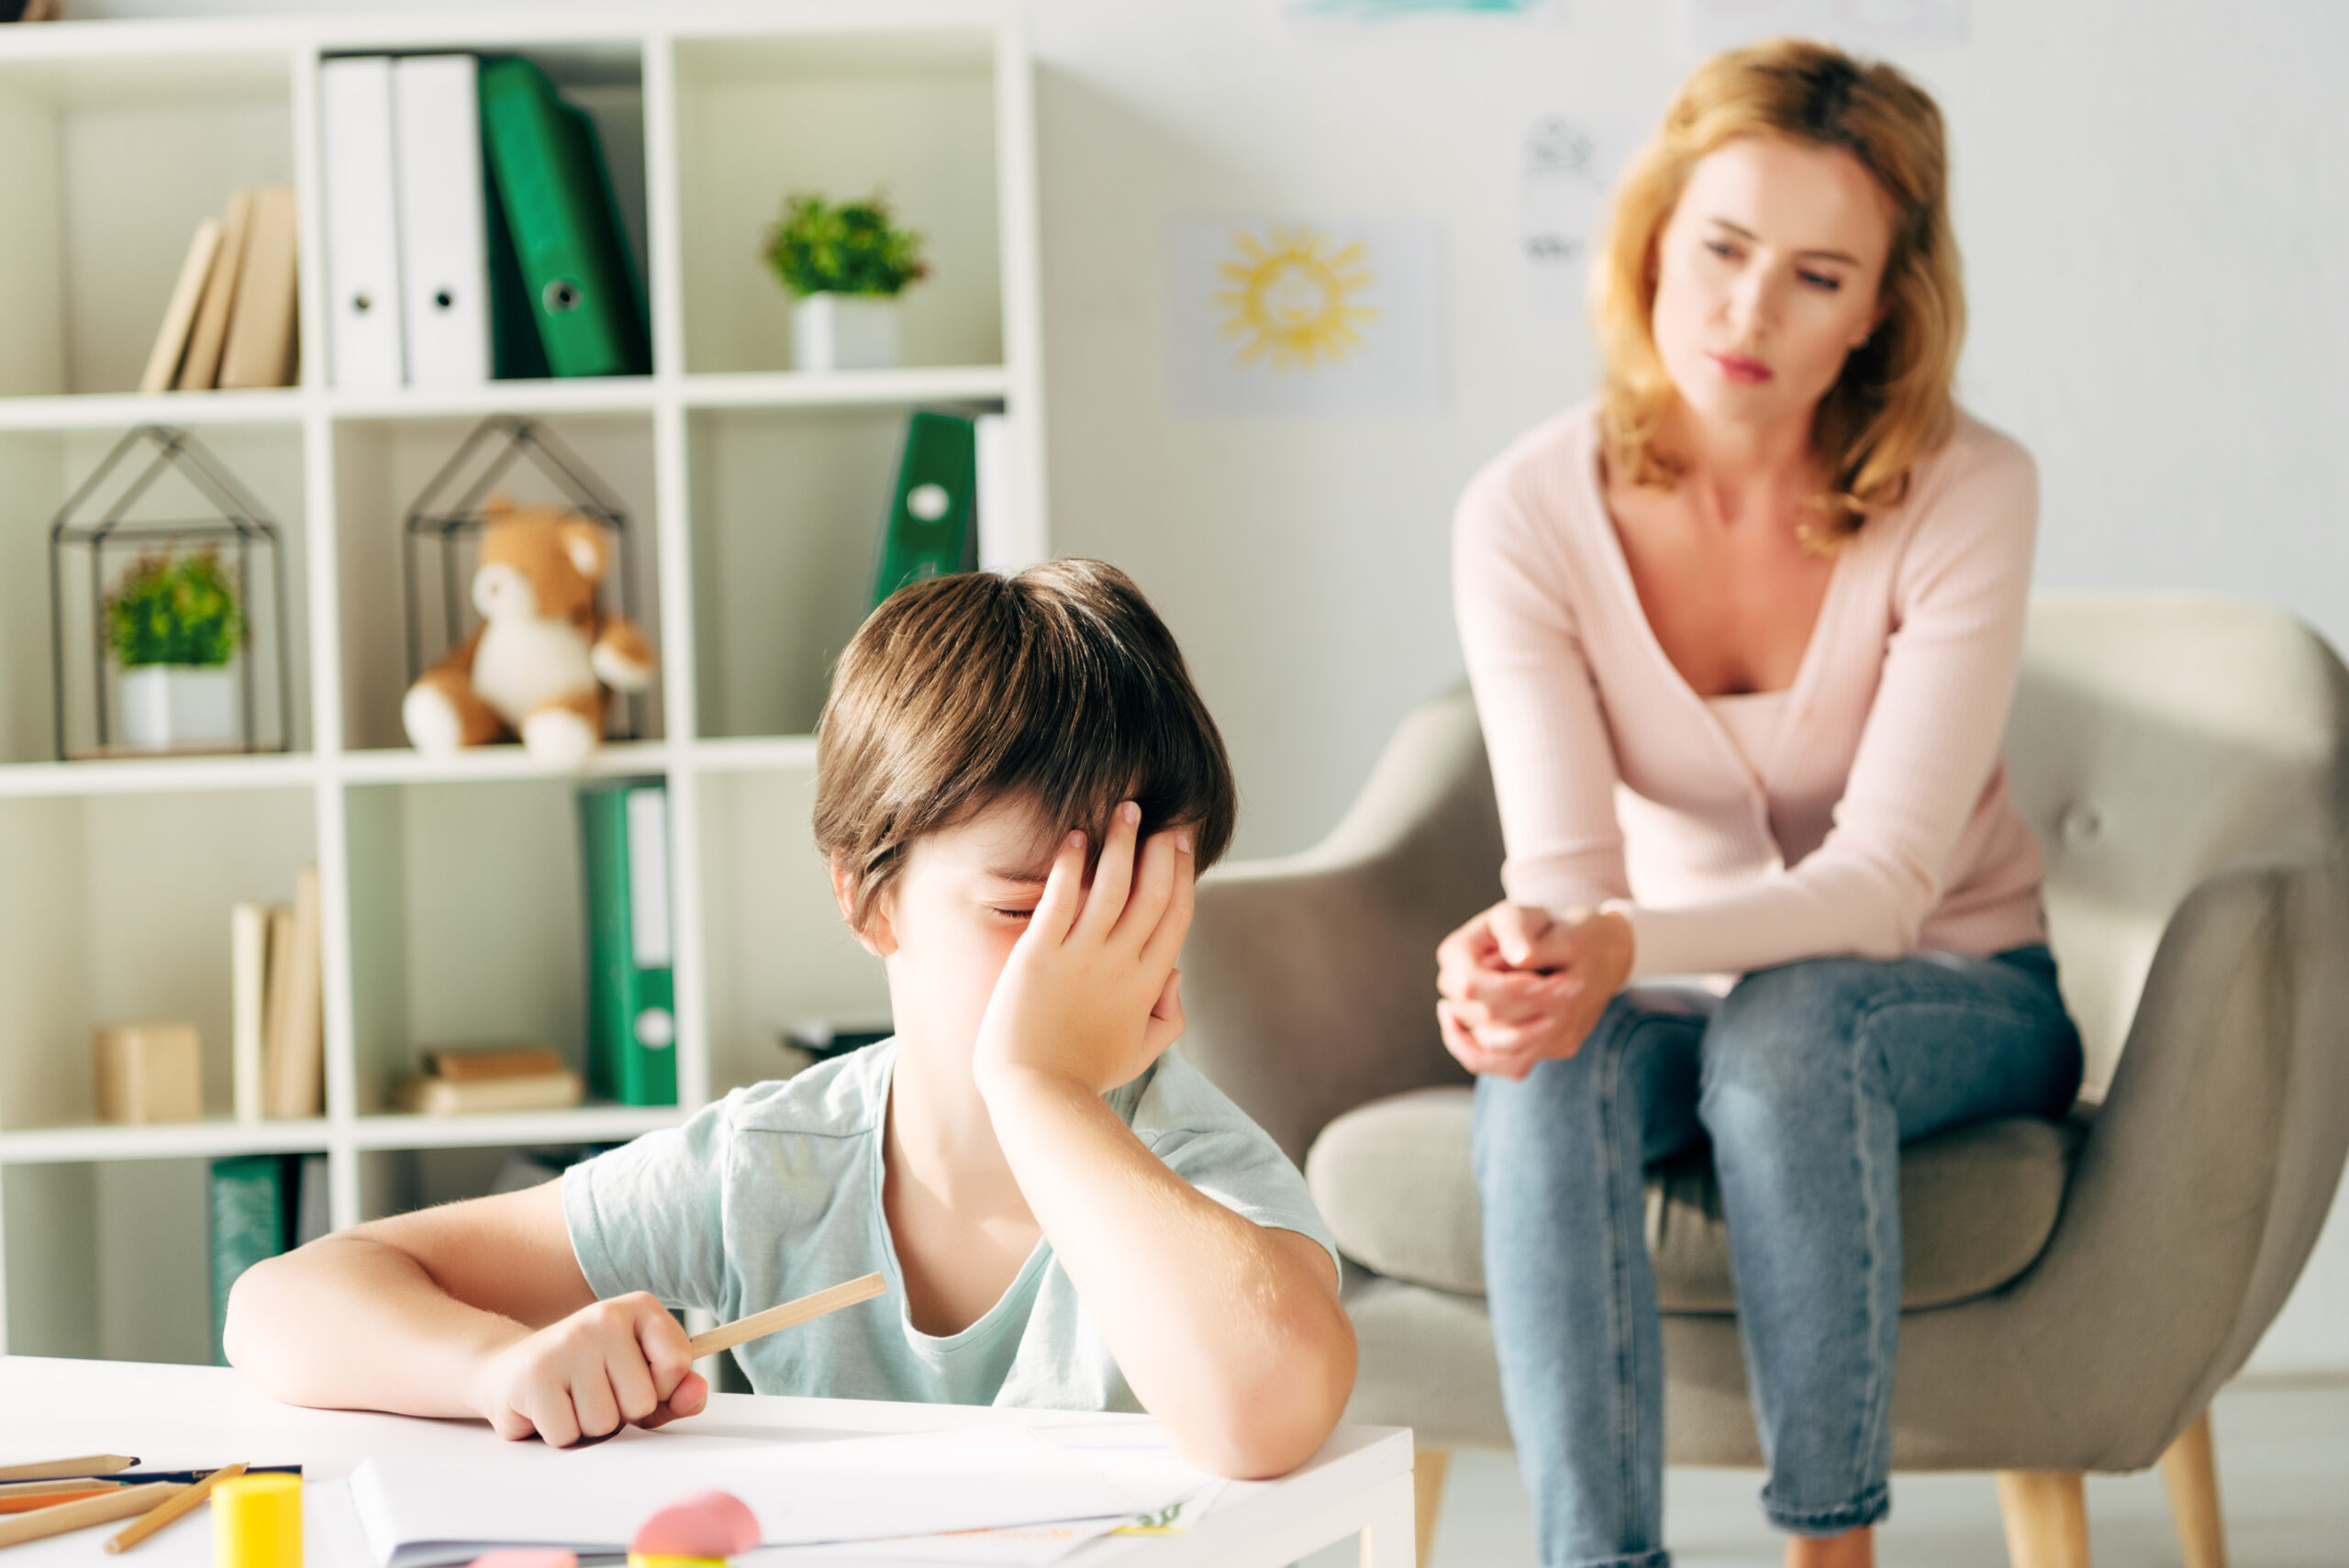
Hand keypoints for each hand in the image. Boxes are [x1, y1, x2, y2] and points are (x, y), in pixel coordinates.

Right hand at [471, 1292, 707, 1445]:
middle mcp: (605, 1316)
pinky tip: (546, 1408)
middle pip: (642, 1401)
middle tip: (593, 1393)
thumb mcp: (640, 1380)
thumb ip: (676, 1392)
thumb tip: (695, 1393)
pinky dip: (559, 1435)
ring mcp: (568, 1342)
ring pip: (604, 1423)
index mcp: (639, 1307)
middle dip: (620, 1413)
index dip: (661, 1389)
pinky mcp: (534, 1375)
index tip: (634, 1379)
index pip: (678, 1364)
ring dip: (588, 1426)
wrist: (510, 1370)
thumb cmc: (587, 1379)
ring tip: (569, 1400)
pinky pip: (567, 1435)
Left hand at [974, 801, 1192, 1098]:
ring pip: (1114, 885)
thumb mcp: (1141, 1053)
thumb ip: (1169, 1016)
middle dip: (1162, 849)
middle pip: (1153, 892)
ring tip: (1126, 809)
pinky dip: (1071, 864)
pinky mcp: (1039, 955)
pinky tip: (1075, 835)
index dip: (1183, 875)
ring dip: (1122, 842)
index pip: (1176, 915)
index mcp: (1148, 984)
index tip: (1182, 843)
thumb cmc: (1083, 1076)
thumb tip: (1176, 973)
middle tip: (1164, 816)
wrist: (1035, 1093)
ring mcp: (1081, 957)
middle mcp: (1121, 963)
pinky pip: (1061, 899)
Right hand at [1435, 901, 1633, 1079]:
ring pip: (1493, 1047)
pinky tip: (1549, 1027)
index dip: (1511, 990)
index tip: (1549, 981)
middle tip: (1574, 984)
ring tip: (1569, 1001)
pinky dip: (1527, 1052)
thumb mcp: (1529, 915)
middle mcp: (1453, 990)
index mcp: (1455, 954)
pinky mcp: (1493, 1044)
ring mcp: (1469, 1020)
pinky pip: (1503, 1064)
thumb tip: (1521, 957)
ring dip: (1536, 1030)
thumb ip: (1519, 930)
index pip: (1471, 985)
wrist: (1557, 948)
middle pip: (1485, 1017)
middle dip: (1534, 1005)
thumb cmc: (1540, 928)